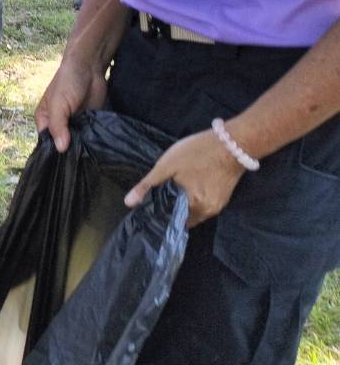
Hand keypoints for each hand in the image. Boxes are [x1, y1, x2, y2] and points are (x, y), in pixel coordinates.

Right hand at [34, 55, 108, 152]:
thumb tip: (61, 149)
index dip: (54, 151)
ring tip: (89, 155)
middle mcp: (58, 124)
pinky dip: (92, 140)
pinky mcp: (88, 123)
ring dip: (82, 146)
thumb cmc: (67, 82)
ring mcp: (74, 124)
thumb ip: (58, 126)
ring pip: (76, 142)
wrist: (89, 68)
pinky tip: (96, 146)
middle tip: (79, 160)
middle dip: (69, 150)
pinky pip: (88, 136)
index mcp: (44, 120)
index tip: (64, 161)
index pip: (46, 142)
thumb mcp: (58, 104)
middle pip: (62, 144)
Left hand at [124, 129, 245, 224]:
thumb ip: (148, 186)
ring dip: (181, 205)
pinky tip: (186, 189)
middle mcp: (207, 212)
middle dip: (170, 211)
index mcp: (192, 207)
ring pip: (193, 212)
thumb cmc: (198, 153)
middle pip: (182, 218)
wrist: (235, 143)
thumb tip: (128, 204)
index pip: (170, 222)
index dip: (158, 216)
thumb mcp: (166, 166)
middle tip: (156, 199)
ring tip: (169, 193)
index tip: (146, 210)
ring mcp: (218, 206)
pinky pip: (203, 205)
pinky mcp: (224, 198)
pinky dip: (193, 200)